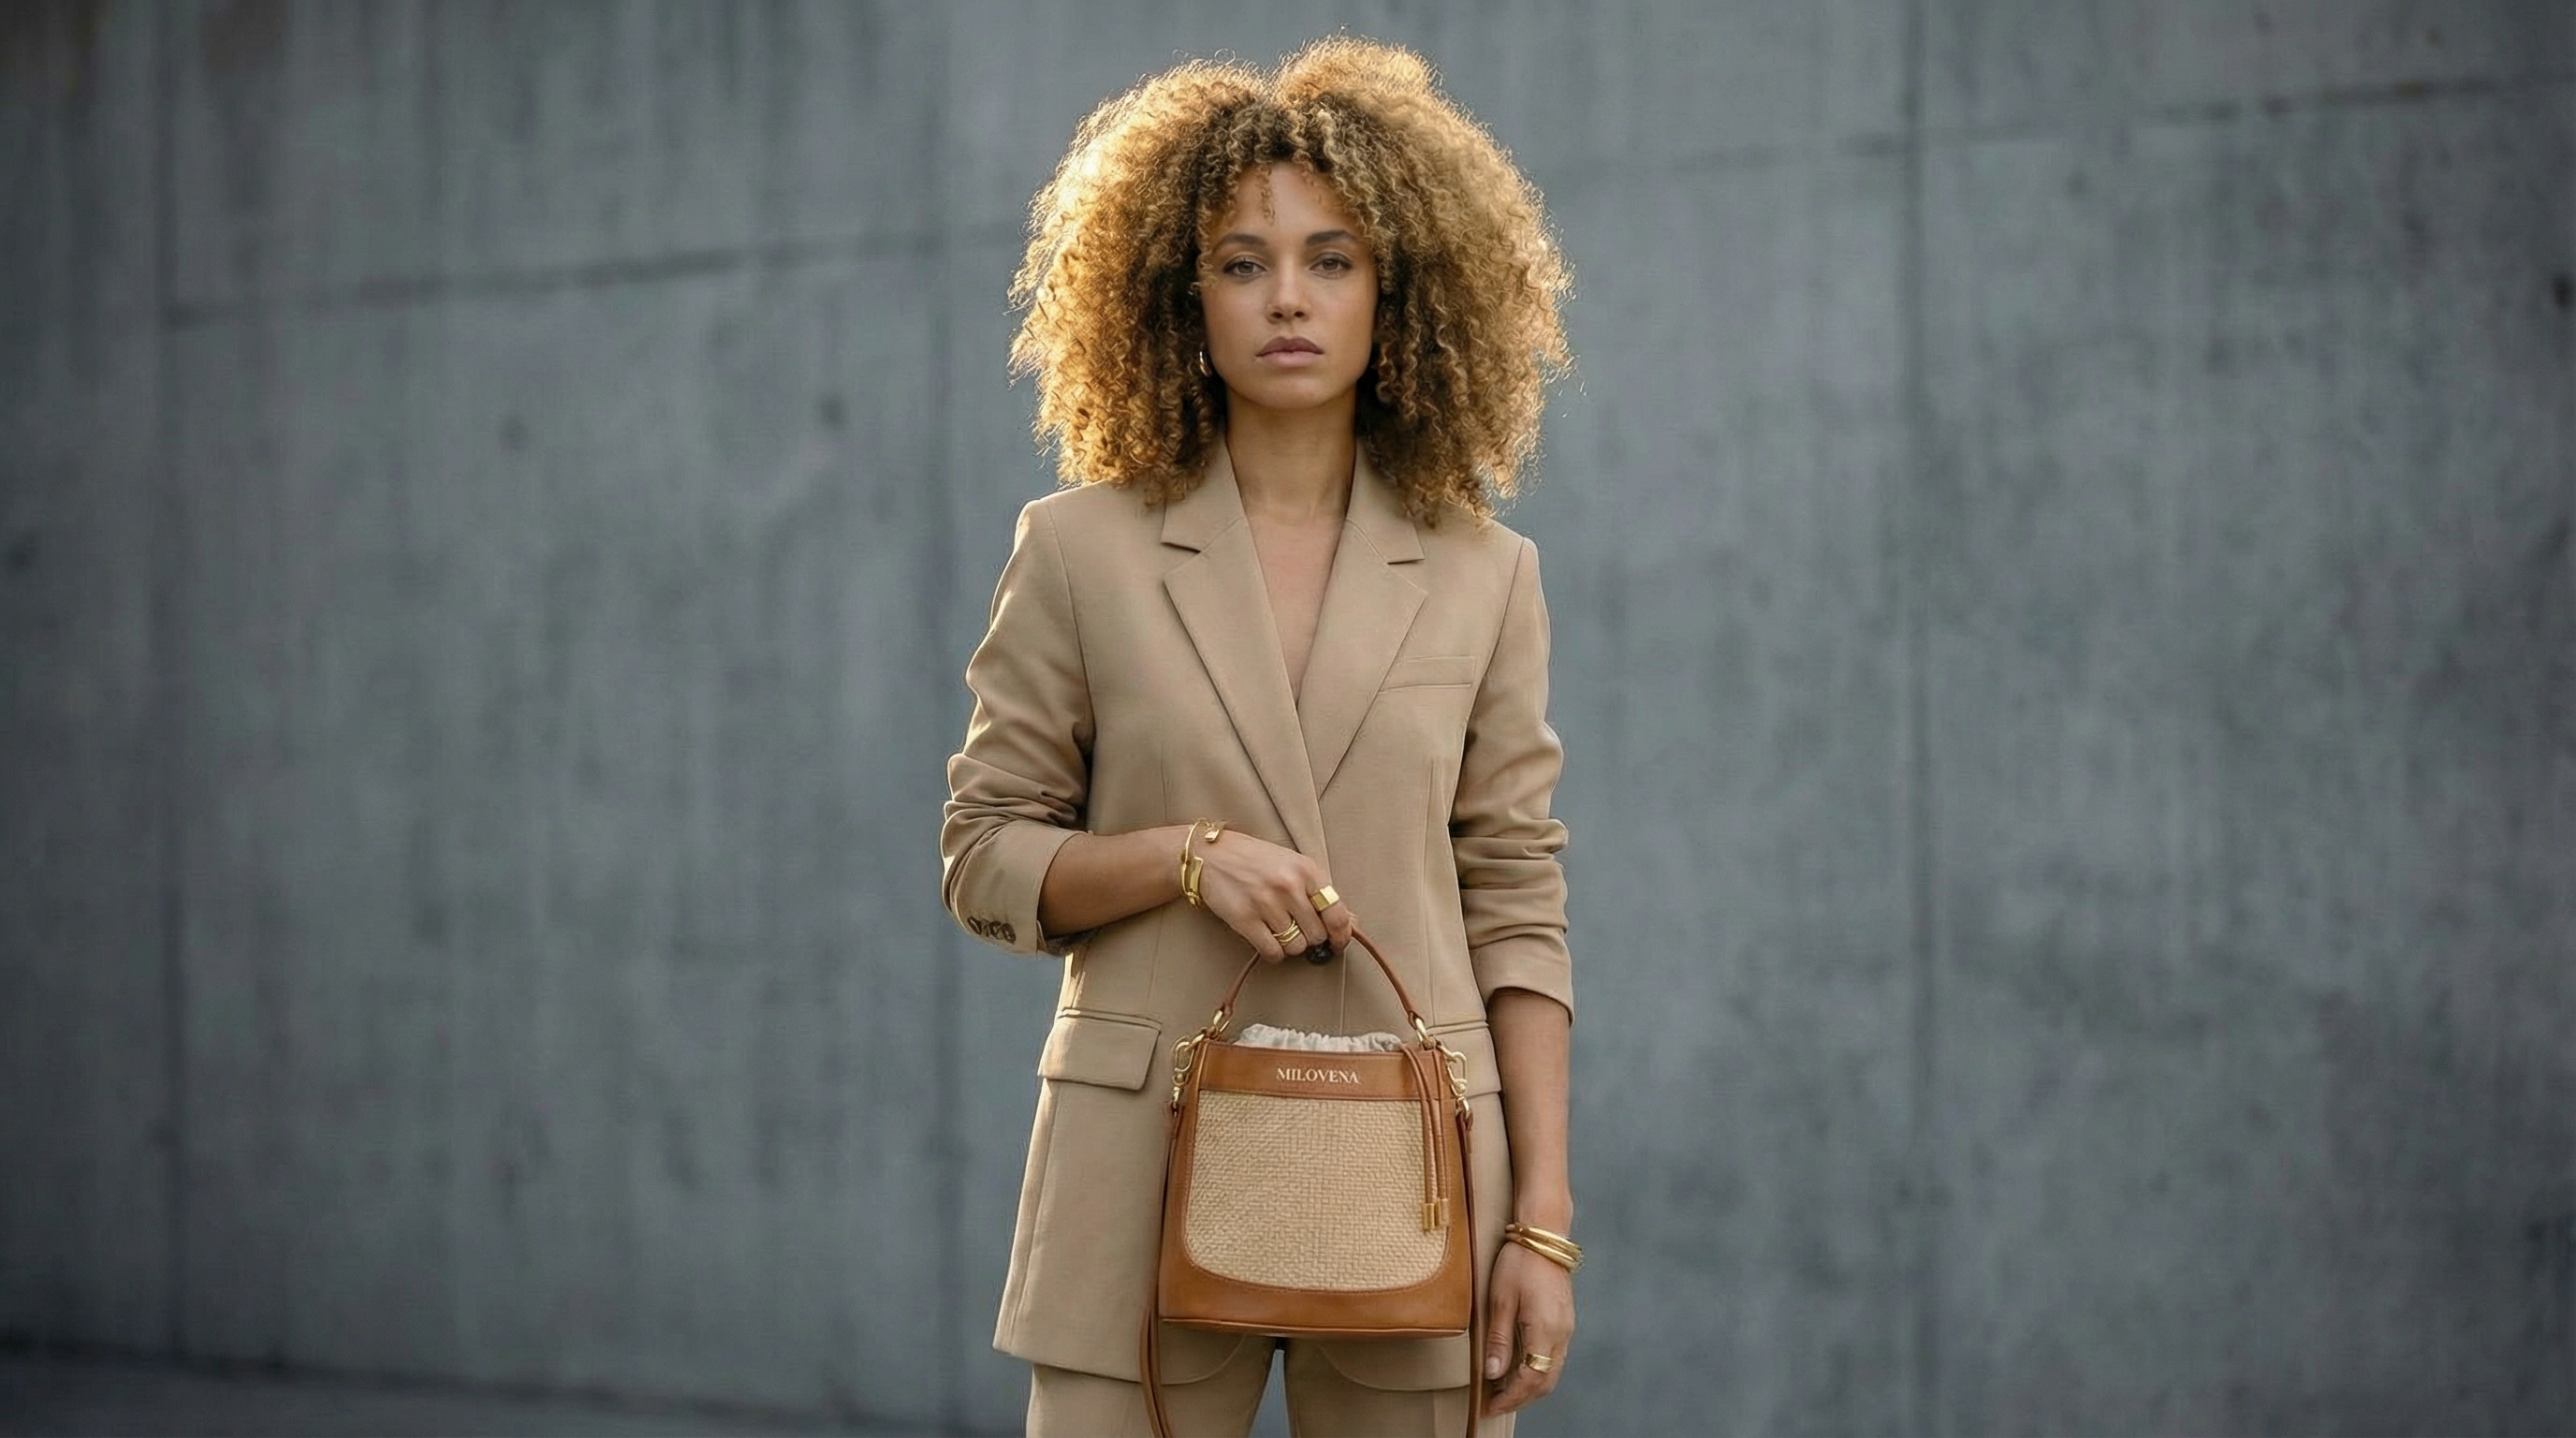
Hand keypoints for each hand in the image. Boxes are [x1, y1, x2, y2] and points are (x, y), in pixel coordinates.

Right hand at [1192, 830, 1354, 961]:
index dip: (1342, 936)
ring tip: (1279, 929)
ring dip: (1290, 945)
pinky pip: (1272, 952)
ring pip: (1296, 947)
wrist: (1211, 855)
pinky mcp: (1245, 919)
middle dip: (1311, 938)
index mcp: (1307, 870)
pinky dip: (1273, 953)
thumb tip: (1351, 924)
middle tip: (1299, 930)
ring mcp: (1266, 902)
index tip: (1338, 944)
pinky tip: (1267, 940)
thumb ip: (1320, 892)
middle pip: (1317, 935)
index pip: (1337, 913)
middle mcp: (1289, 886)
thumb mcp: (1293, 865)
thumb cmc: (1256, 860)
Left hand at [1481, 1240, 1573, 1415]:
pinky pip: (1554, 1357)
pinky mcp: (1565, 1321)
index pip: (1531, 1380)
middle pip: (1545, 1382)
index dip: (1511, 1398)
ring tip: (1503, 1390)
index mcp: (1546, 1331)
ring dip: (1530, 1386)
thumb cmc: (1520, 1263)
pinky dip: (1538, 1370)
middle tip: (1495, 1404)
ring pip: (1552, 1371)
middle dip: (1521, 1398)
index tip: (1490, 1407)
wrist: (1544, 1236)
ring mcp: (1566, 1329)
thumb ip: (1499, 1340)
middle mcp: (1561, 1335)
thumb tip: (1493, 1374)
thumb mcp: (1501, 1300)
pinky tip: (1519, 1368)